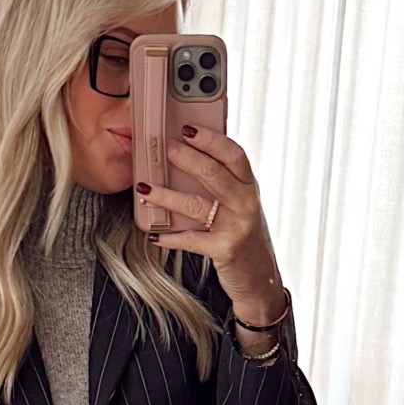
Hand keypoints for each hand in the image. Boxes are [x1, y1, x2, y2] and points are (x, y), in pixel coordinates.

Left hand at [136, 126, 284, 324]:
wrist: (258, 277)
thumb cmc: (242, 234)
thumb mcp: (239, 204)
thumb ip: (222, 183)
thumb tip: (188, 157)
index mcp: (248, 186)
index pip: (233, 154)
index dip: (210, 139)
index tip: (187, 127)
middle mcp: (246, 203)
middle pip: (213, 173)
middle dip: (185, 158)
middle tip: (163, 149)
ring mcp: (236, 226)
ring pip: (196, 204)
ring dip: (166, 196)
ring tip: (145, 189)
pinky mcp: (225, 250)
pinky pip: (191, 240)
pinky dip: (170, 237)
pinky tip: (154, 234)